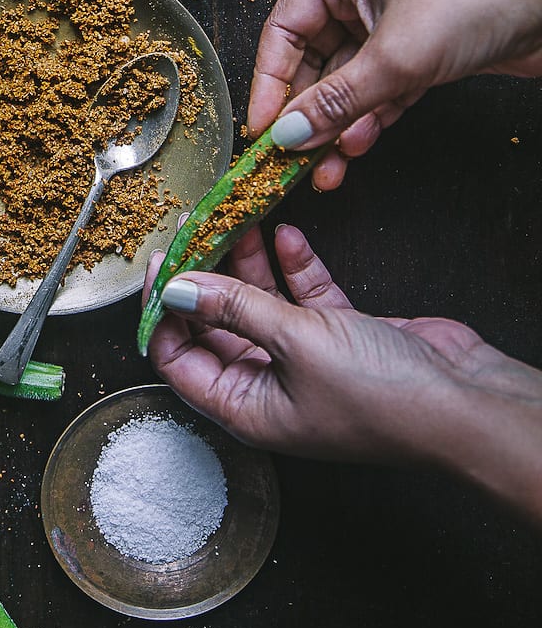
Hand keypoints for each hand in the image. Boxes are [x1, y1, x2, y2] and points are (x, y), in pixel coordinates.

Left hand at [143, 226, 541, 521]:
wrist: (465, 401)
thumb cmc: (384, 397)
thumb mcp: (296, 343)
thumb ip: (234, 308)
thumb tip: (177, 287)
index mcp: (245, 409)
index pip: (179, 360)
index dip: (164, 311)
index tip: (163, 263)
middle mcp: (268, 388)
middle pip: (215, 325)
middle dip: (203, 277)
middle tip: (194, 228)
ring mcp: (304, 361)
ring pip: (258, 305)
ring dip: (247, 263)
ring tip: (235, 219)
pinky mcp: (339, 336)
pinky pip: (302, 297)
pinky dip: (293, 267)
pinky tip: (288, 236)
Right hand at [247, 0, 541, 187]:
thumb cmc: (476, 0)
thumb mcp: (395, 57)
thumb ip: (336, 101)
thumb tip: (287, 135)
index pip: (284, 30)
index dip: (270, 82)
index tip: (263, 130)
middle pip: (314, 61)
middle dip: (308, 114)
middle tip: (293, 160)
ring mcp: (391, 22)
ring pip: (348, 81)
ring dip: (338, 125)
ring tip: (327, 169)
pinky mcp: (421, 50)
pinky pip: (379, 89)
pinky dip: (370, 117)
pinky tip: (359, 146)